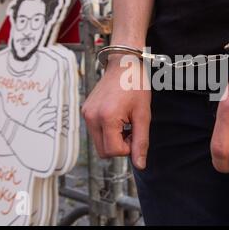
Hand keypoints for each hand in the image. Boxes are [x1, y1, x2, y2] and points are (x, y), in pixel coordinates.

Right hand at [25, 98, 56, 134]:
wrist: (26, 135)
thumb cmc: (32, 123)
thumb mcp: (34, 116)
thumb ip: (40, 109)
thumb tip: (49, 100)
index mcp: (33, 113)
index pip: (39, 106)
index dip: (44, 102)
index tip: (50, 99)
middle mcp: (33, 118)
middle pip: (43, 111)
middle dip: (50, 109)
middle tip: (56, 108)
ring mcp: (35, 125)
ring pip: (43, 118)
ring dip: (51, 115)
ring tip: (56, 114)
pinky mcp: (38, 131)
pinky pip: (44, 127)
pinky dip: (49, 125)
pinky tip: (54, 123)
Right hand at [82, 55, 151, 169]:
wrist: (124, 64)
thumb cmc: (136, 85)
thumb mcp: (143, 115)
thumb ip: (141, 141)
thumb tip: (140, 165)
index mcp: (106, 117)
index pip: (114, 151)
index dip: (129, 148)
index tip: (136, 133)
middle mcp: (91, 117)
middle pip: (104, 152)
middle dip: (119, 146)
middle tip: (131, 128)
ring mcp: (86, 114)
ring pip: (99, 144)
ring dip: (113, 140)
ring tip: (124, 122)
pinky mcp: (86, 111)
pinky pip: (95, 132)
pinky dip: (107, 131)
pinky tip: (117, 117)